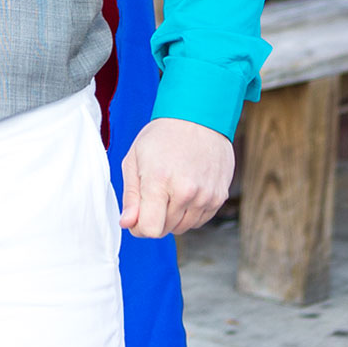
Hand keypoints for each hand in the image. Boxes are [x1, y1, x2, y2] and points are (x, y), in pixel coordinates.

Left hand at [119, 117, 233, 237]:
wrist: (199, 117)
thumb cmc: (162, 136)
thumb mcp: (134, 159)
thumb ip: (130, 196)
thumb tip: (128, 223)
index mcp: (159, 181)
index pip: (150, 229)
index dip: (139, 227)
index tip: (138, 213)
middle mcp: (186, 191)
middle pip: (165, 230)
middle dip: (155, 218)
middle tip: (155, 193)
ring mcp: (206, 195)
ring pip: (183, 227)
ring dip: (173, 216)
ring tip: (171, 188)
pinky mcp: (220, 197)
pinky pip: (200, 220)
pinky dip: (190, 212)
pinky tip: (186, 190)